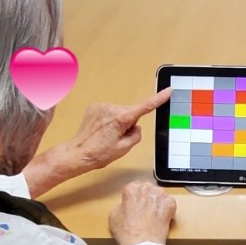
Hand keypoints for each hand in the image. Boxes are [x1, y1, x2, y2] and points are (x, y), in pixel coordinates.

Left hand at [22, 88, 169, 196]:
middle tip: (117, 139)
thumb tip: (136, 126)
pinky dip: (109, 120)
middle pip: (130, 113)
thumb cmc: (99, 153)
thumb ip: (136, 134)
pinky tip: (101, 131)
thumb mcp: (124, 148)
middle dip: (128, 124)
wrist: (77, 153)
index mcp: (121, 118)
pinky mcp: (94, 107)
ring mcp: (102, 106)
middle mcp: (112, 108)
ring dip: (117, 123)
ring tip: (106, 137)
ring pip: (120, 113)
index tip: (168, 91)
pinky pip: (109, 112)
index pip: (145, 107)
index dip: (158, 99)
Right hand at [109, 181, 176, 244]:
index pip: (134, 187)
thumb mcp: (113, 216)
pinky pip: (170, 202)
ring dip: (156, 202)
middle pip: (147, 189)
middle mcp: (146, 189)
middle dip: (146, 198)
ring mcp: (160, 196)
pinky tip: (161, 216)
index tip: (135, 203)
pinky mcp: (170, 204)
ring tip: (152, 215)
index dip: (134, 197)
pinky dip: (167, 208)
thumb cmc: (127, 232)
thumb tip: (126, 205)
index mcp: (131, 189)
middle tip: (144, 211)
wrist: (141, 244)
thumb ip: (121, 205)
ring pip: (159, 194)